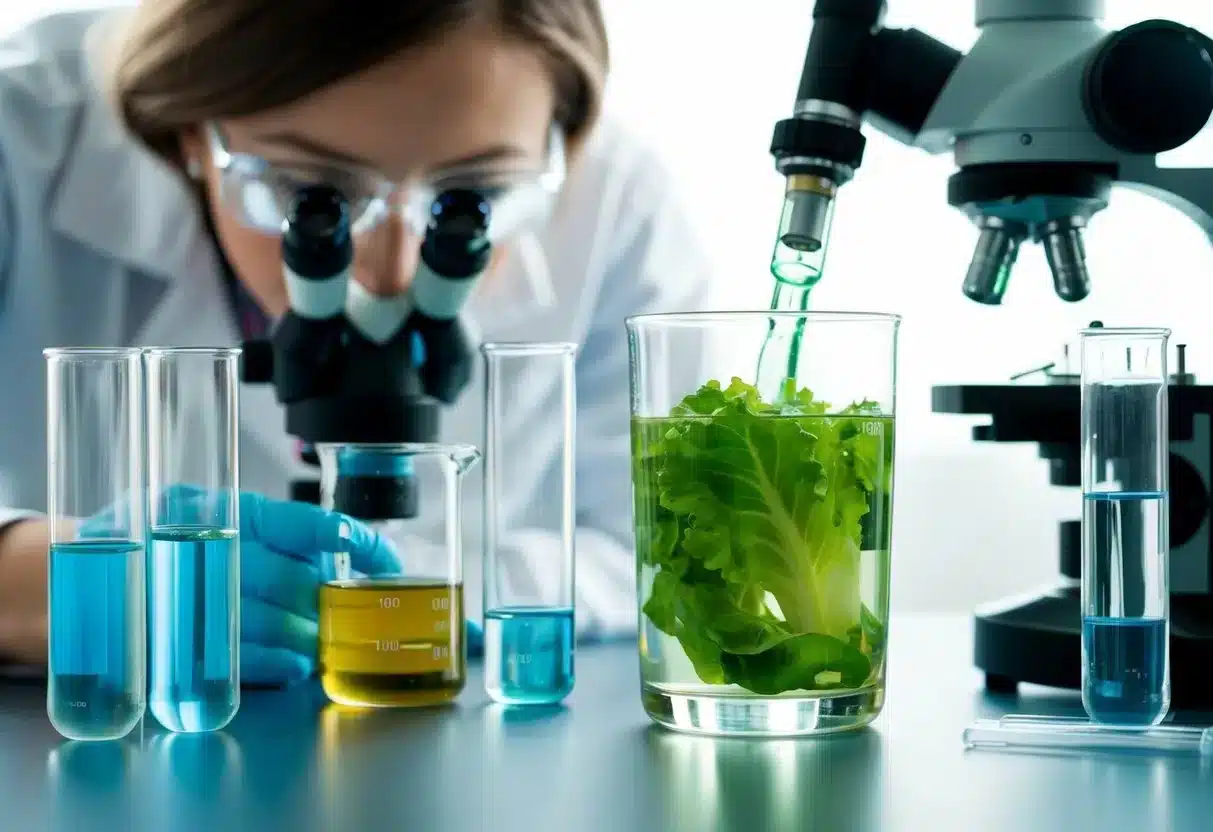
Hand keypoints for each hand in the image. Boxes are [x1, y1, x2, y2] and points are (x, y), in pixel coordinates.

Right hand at [150, 487, 482, 685]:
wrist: (87, 577)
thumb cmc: (163, 539)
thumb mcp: (212, 512)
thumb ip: (272, 527)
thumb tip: (344, 544)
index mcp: (227, 511)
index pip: (305, 524)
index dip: (354, 542)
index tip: (387, 560)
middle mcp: (207, 550)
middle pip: (293, 582)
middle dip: (330, 603)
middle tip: (355, 612)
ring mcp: (188, 600)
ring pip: (273, 624)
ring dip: (311, 638)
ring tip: (326, 640)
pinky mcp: (177, 646)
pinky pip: (243, 659)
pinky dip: (279, 664)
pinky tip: (297, 662)